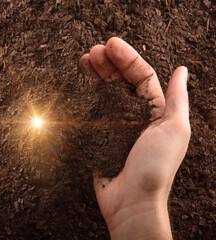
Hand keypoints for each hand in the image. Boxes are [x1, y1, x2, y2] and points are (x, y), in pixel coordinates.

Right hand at [80, 38, 189, 238]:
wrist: (131, 202)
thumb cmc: (155, 168)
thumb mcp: (175, 130)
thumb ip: (177, 99)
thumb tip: (182, 71)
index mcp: (155, 110)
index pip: (141, 76)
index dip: (127, 58)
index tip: (110, 45)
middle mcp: (135, 114)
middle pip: (120, 80)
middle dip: (108, 63)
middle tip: (93, 51)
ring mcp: (115, 123)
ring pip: (104, 91)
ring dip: (96, 73)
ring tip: (85, 60)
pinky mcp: (98, 134)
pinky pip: (92, 109)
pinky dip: (86, 94)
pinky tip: (80, 83)